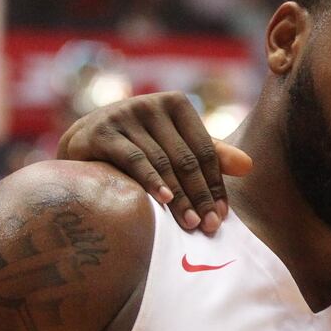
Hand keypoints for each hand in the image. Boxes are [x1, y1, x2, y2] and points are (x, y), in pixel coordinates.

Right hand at [58, 92, 252, 233]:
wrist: (81, 144)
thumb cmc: (138, 147)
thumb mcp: (174, 146)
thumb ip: (210, 155)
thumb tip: (249, 166)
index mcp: (177, 104)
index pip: (205, 150)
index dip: (215, 184)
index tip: (221, 216)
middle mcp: (151, 104)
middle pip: (186, 158)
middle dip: (200, 196)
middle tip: (209, 227)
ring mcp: (124, 115)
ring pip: (163, 162)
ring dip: (180, 196)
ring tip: (191, 224)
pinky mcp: (101, 132)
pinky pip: (134, 160)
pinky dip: (151, 181)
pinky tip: (163, 201)